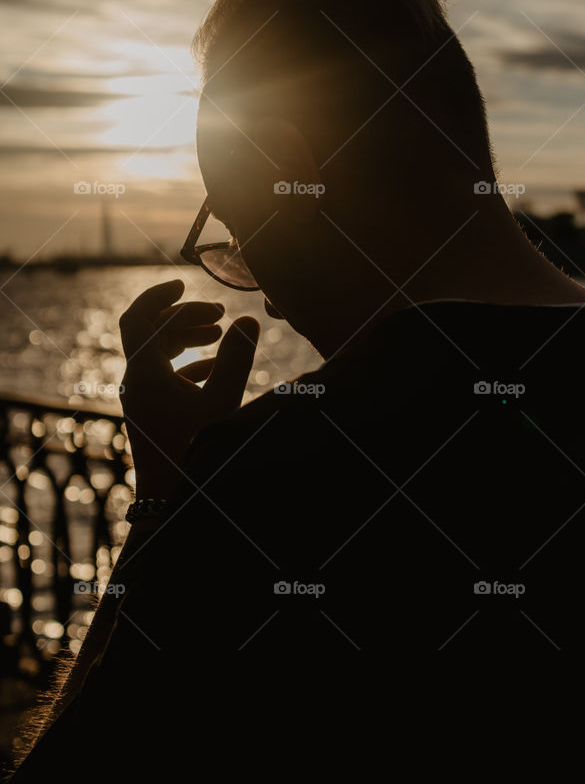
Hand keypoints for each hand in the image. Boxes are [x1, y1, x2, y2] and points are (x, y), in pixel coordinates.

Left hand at [119, 278, 259, 498]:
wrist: (170, 501)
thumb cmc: (194, 451)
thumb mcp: (222, 400)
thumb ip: (236, 357)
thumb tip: (248, 320)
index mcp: (144, 372)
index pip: (139, 317)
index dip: (160, 295)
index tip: (187, 282)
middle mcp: (136, 382)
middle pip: (151, 332)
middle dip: (183, 316)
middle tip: (219, 314)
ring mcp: (142, 399)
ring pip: (158, 354)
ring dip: (187, 338)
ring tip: (221, 332)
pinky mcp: (152, 415)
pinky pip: (164, 377)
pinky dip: (188, 363)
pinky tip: (214, 368)